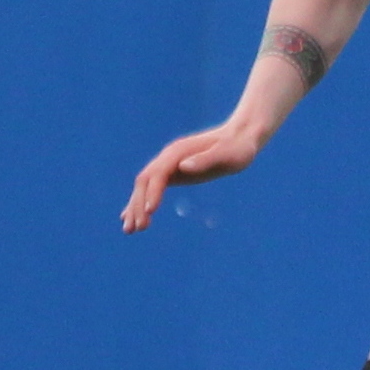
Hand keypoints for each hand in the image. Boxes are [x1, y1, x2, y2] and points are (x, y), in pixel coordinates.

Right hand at [120, 118, 269, 231]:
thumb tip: (184, 167)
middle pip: (144, 181)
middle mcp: (168, 157)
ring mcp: (169, 164)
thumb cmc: (237, 148)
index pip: (158, 174)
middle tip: (136, 229)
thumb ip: (206, 159)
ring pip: (144, 186)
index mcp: (178, 152)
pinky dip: (140, 202)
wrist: (240, 138)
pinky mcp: (173, 172)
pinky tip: (132, 217)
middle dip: (138, 204)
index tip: (150, 212)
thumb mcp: (227, 154)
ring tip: (129, 231)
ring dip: (134, 207)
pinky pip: (151, 188)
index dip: (153, 193)